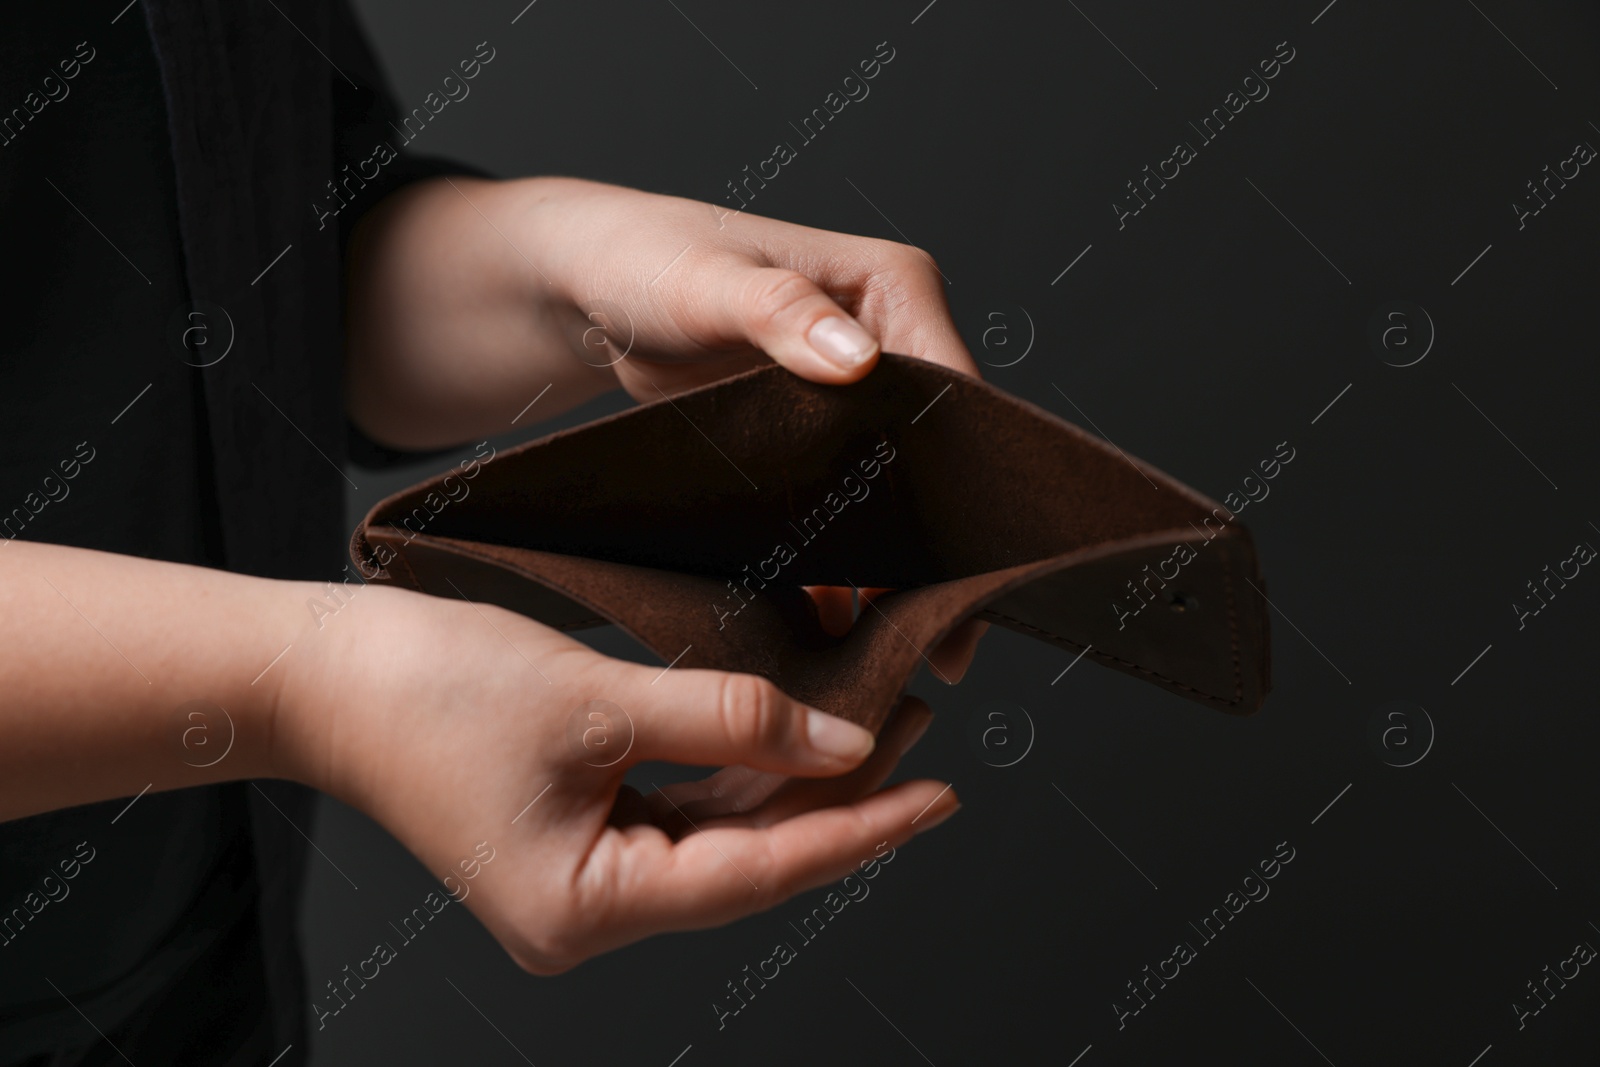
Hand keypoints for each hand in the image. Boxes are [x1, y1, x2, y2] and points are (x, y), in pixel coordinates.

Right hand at [277, 583, 958, 973]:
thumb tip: (840, 739)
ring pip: (717, 833)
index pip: (758, 874)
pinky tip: (788, 734)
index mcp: (585, 910)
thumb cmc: (431, 691)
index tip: (936, 796)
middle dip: (832, 797)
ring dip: (789, 779)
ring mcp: (578, 876)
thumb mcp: (600, 702)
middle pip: (744, 858)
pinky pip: (676, 809)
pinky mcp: (570, 833)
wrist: (321, 674)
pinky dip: (734, 771)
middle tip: (918, 733)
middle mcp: (587, 912)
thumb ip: (730, 722)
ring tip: (874, 722)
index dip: (856, 831)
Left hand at [508, 178, 990, 669]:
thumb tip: (858, 360)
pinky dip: (841, 560)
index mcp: (891, 286)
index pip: (952, 389)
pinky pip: (843, 504)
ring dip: (894, 562)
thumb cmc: (645, 259)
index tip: (954, 556)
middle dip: (939, 540)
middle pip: (938, 453)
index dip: (963, 474)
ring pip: (895, 489)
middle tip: (942, 635)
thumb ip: (780, 312)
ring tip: (894, 646)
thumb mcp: (708, 282)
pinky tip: (835, 624)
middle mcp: (888, 337)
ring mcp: (854, 391)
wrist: (589, 285)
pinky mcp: (815, 433)